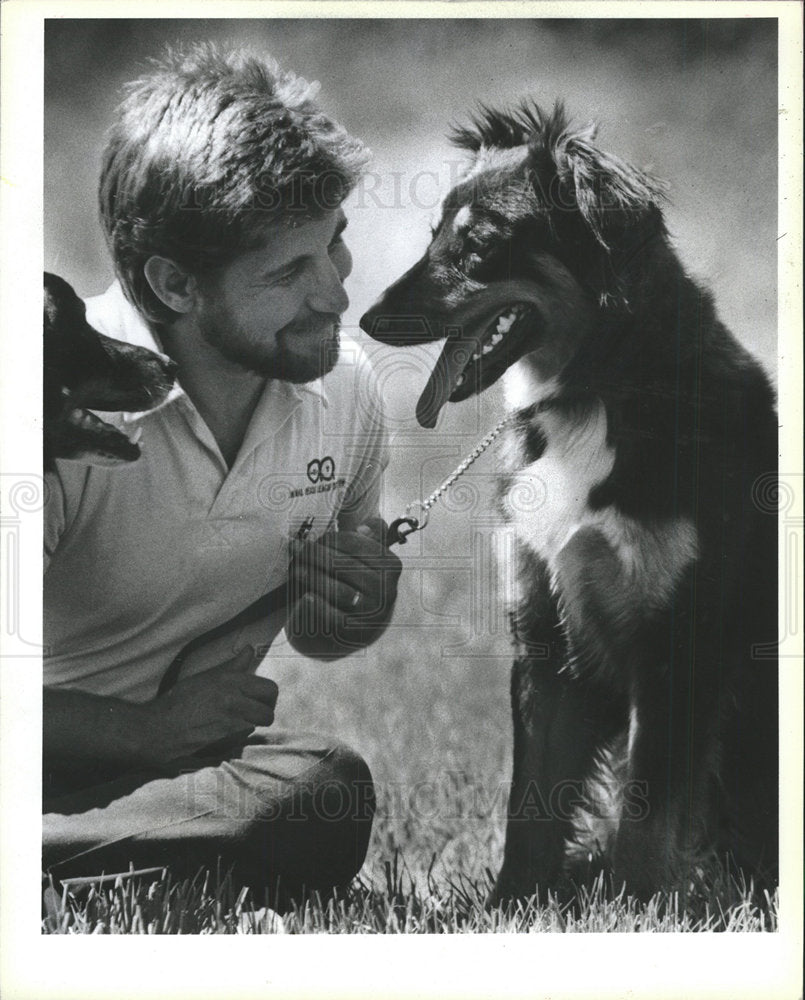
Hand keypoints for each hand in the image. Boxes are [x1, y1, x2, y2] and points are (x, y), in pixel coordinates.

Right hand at [142, 647, 278, 762]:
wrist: (159, 728)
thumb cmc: (179, 701)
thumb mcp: (205, 677)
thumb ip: (232, 666)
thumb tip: (250, 650)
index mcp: (230, 680)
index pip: (269, 688)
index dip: (267, 697)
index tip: (260, 701)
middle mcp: (234, 698)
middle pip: (269, 711)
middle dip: (264, 714)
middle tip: (253, 715)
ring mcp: (231, 720)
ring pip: (259, 725)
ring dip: (252, 726)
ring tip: (237, 725)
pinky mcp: (226, 740)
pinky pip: (245, 738)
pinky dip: (240, 738)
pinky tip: (226, 735)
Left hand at [286, 517, 401, 658]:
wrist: (358, 625)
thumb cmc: (358, 582)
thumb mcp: (369, 560)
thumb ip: (370, 538)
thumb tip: (363, 527)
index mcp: (390, 565)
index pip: (354, 543)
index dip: (328, 539)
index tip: (311, 539)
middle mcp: (386, 588)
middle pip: (342, 565)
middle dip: (313, 554)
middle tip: (295, 549)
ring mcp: (372, 612)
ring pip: (337, 589)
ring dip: (311, 577)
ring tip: (295, 569)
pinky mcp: (356, 631)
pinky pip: (333, 616)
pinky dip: (317, 606)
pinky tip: (305, 597)